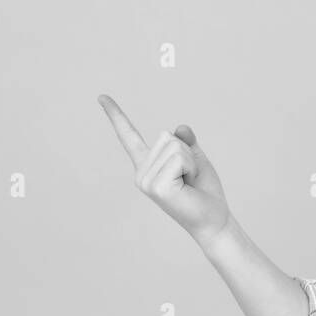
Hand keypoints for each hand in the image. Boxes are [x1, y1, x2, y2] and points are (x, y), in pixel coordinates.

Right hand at [98, 94, 231, 246]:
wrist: (213, 218)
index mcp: (147, 165)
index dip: (116, 115)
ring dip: (190, 161)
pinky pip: (179, 157)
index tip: (102, 97)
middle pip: (166, 136)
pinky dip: (191, 167)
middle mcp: (141, 173)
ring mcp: (146, 181)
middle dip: (186, 152)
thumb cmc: (204, 191)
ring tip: (190, 181)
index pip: (128, 136)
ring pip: (174, 145)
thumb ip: (186, 142)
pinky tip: (188, 185)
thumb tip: (180, 127)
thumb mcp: (195, 159)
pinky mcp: (155, 187)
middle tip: (190, 176)